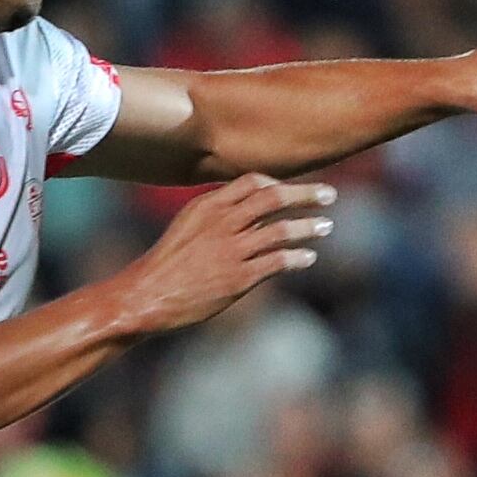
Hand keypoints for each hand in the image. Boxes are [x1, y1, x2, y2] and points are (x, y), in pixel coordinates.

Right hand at [120, 174, 332, 332]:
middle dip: (306, 194)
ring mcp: (231, 250)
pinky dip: (298, 258)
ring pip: (281, 230)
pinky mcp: (237, 278)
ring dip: (308, 227)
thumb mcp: (189, 225)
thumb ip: (219, 213)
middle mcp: (222, 222)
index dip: (279, 183)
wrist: (147, 294)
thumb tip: (251, 208)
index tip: (295, 190)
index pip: (253, 181)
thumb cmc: (170, 262)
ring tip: (325, 227)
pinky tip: (308, 258)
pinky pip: (278, 262)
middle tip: (329, 196)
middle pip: (273, 198)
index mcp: (208, 205)